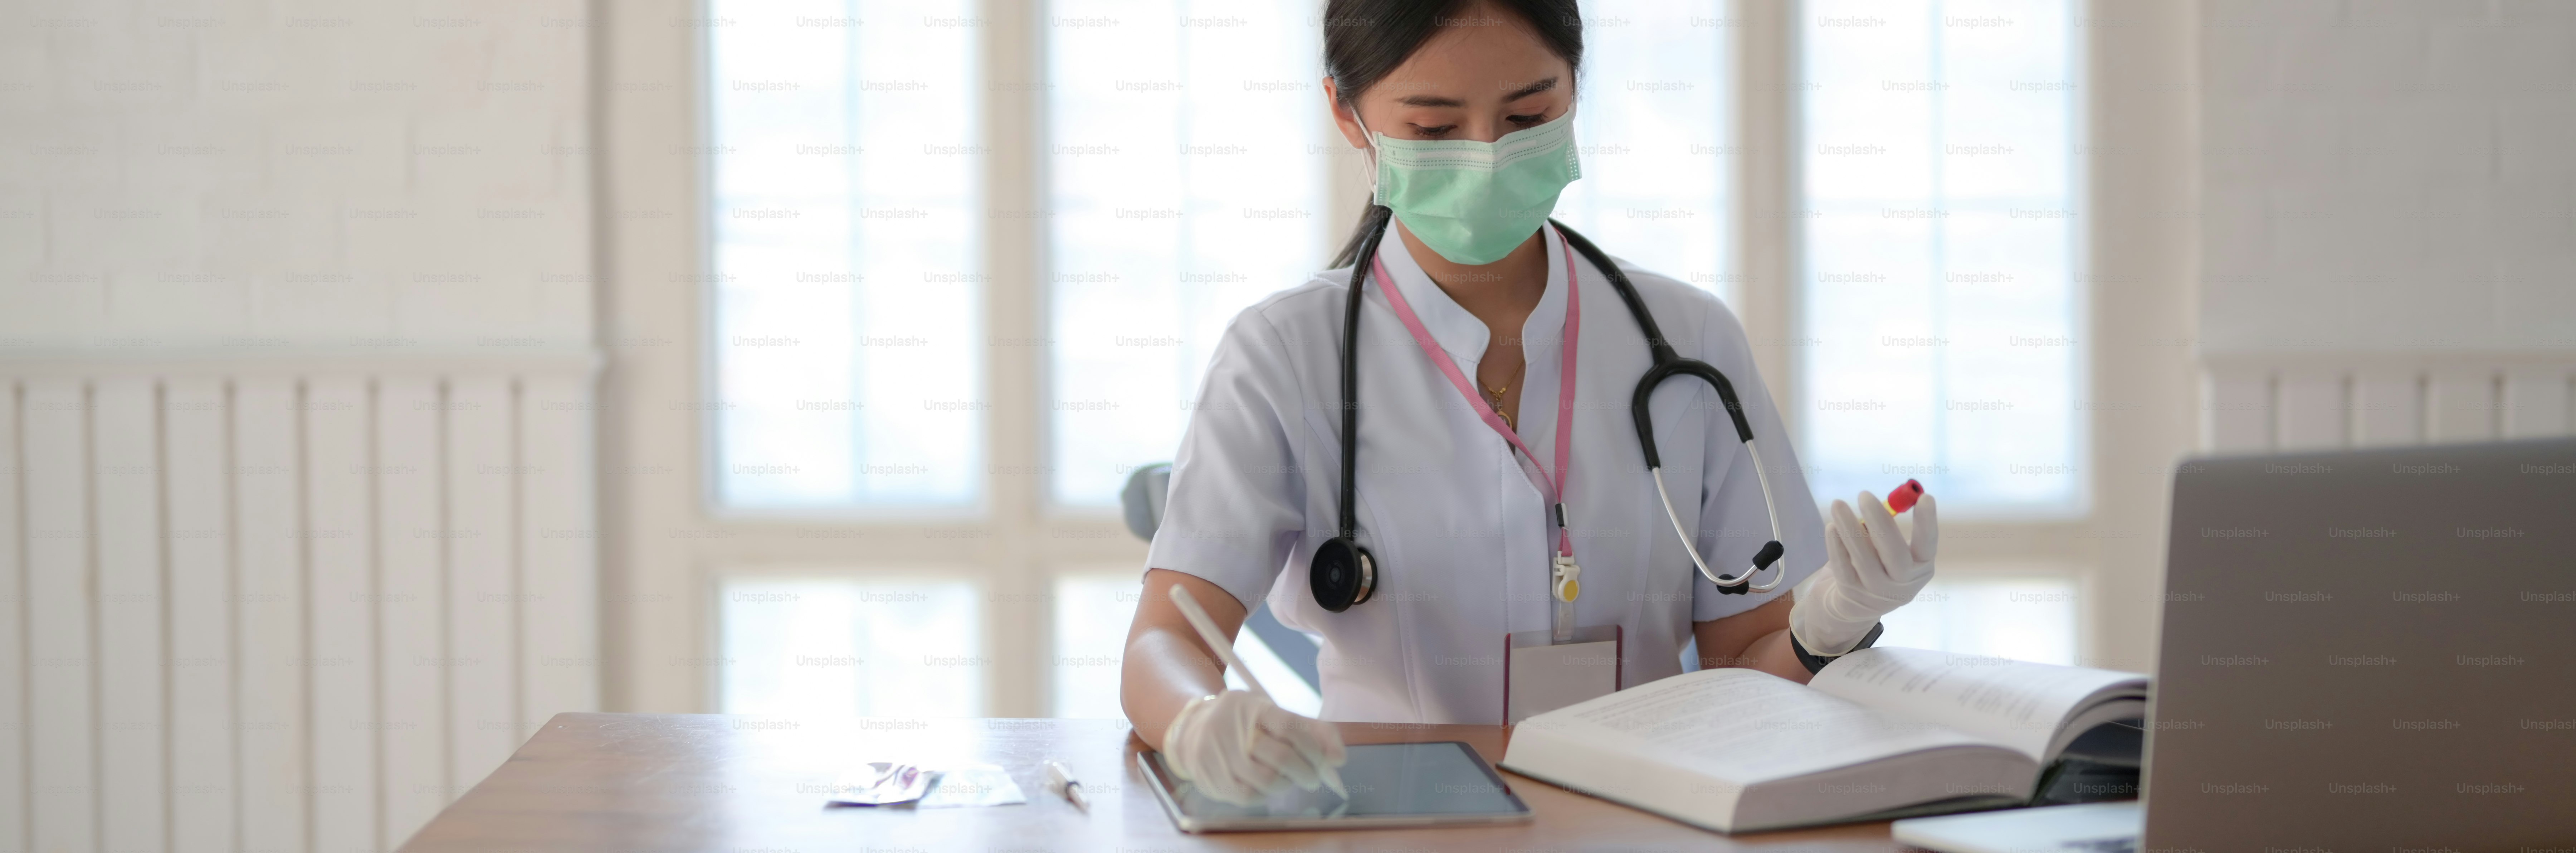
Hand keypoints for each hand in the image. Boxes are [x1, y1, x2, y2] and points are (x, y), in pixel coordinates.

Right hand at [1160, 690, 1347, 804]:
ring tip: (1287, 780)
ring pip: (1266, 781)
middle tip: (1313, 778)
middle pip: (1281, 757)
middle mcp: (1232, 726)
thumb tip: (1338, 758)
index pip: (1291, 727)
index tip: (1325, 761)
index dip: (1315, 748)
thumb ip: (1310, 730)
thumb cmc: (1244, 723)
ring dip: (1286, 784)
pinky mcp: (1210, 777)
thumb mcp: (1273, 715)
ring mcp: (1218, 753)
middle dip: (1307, 772)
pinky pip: (1248, 796)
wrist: (1192, 729)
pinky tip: (1265, 786)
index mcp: (1252, 706)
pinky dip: (1264, 795)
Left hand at [1790, 490, 1938, 654]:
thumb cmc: (1877, 565)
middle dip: (1880, 522)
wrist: (1853, 606)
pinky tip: (1831, 526)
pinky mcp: (1851, 594)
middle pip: (1894, 553)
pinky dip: (1836, 545)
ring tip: (1837, 504)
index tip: (1925, 497)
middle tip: (1864, 494)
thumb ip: (1889, 528)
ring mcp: (1876, 592)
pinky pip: (1842, 567)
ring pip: (1864, 559)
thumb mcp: (1891, 552)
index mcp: (1920, 569)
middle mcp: (1902, 584)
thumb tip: (1885, 499)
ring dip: (1849, 528)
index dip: (1927, 523)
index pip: (1927, 546)